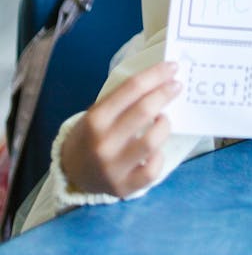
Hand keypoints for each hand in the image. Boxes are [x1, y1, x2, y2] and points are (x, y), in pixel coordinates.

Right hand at [60, 61, 180, 197]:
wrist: (71, 172)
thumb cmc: (91, 134)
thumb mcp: (98, 112)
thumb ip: (124, 98)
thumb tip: (160, 79)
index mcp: (96, 119)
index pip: (131, 88)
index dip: (155, 74)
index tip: (172, 67)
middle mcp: (103, 143)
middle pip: (144, 111)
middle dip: (165, 93)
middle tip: (176, 85)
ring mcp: (113, 168)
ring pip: (152, 141)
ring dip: (164, 124)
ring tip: (163, 119)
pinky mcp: (124, 188)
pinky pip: (152, 170)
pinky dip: (159, 156)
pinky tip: (156, 150)